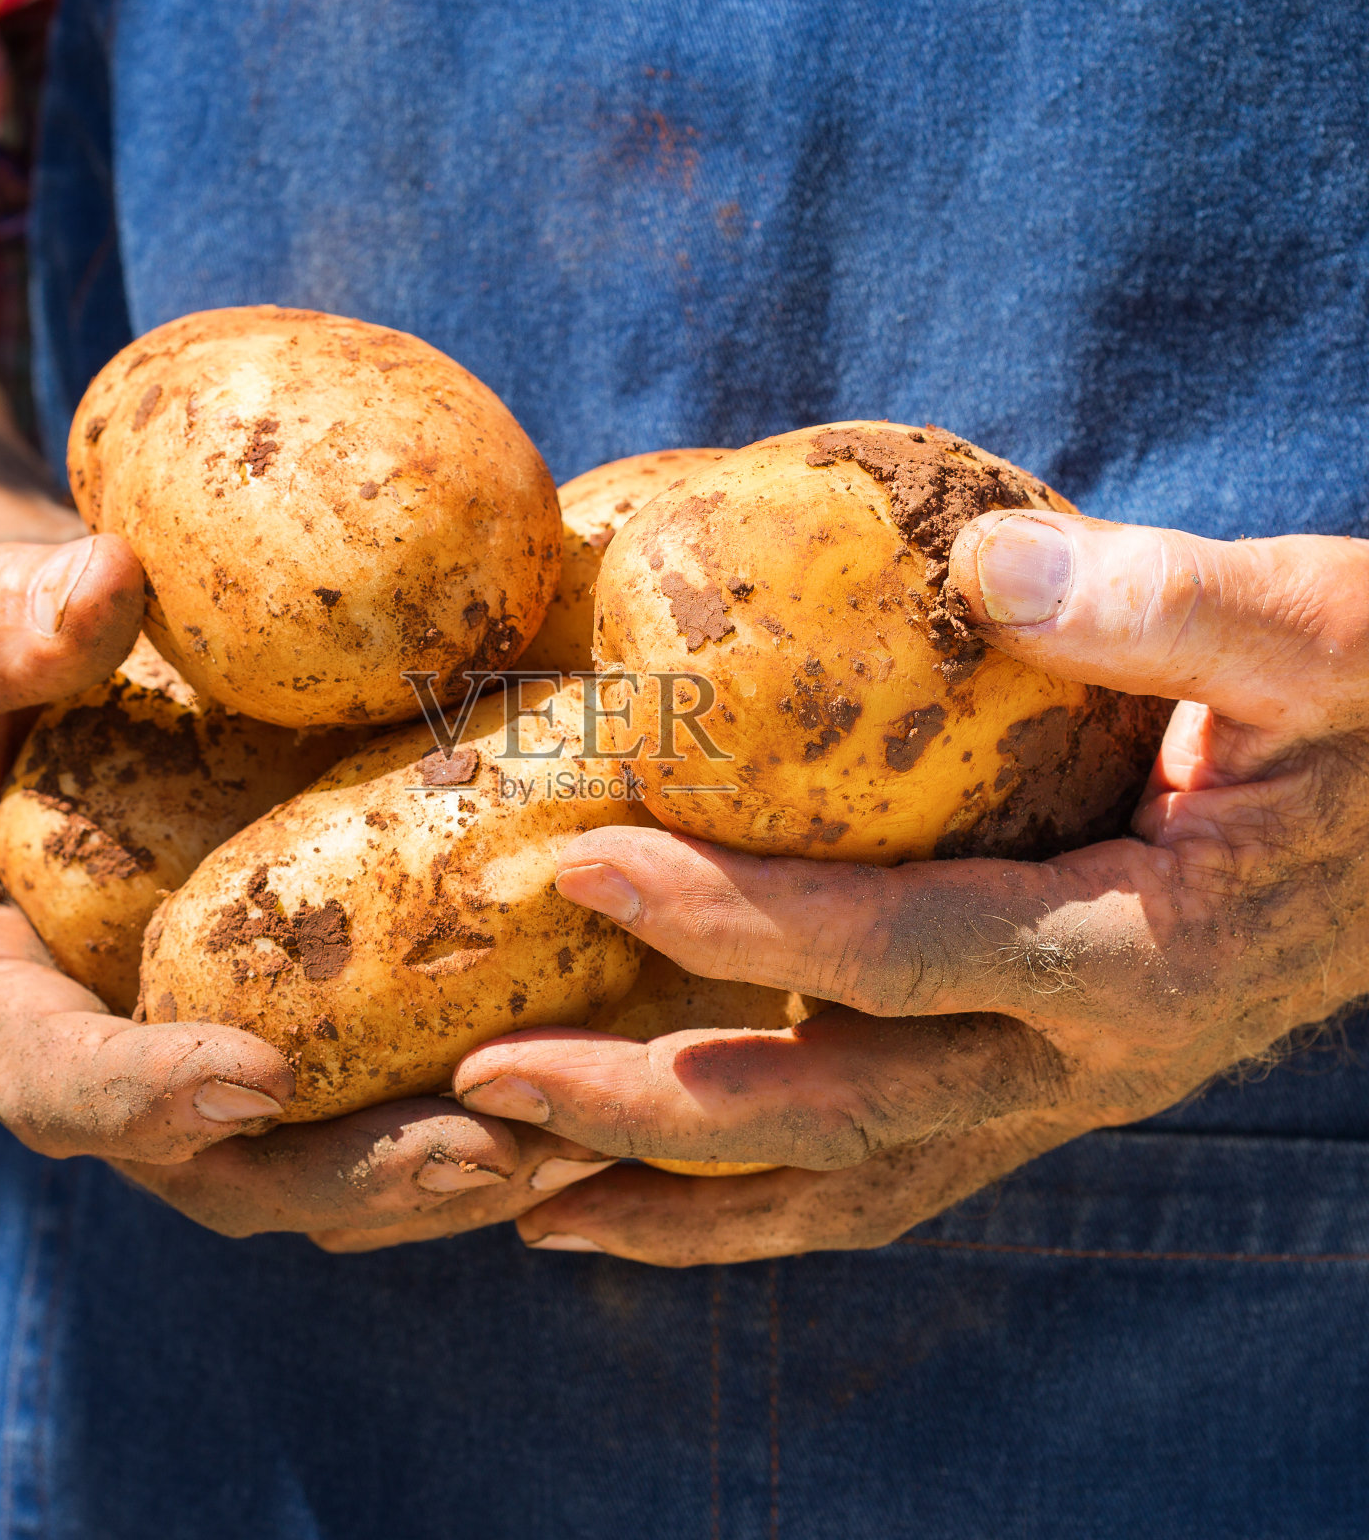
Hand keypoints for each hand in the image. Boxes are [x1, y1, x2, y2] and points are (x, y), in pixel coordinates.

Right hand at [0, 537, 608, 1245]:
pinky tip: (595, 1060)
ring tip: (583, 1131)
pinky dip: (485, 1092)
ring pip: (327, 1160)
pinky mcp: (300, 1024)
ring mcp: (211, 1057)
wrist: (50, 679)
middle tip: (489, 1149)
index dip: (144, 1099)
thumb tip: (105, 590)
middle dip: (357, 1171)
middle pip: (223, 1168)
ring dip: (452, 1166)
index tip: (255, 1076)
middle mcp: (106, 1065)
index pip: (48, 1081)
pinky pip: (387, 1089)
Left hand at [452, 512, 1368, 1263]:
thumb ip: (1170, 605)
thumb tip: (988, 564)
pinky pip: (878, 1167)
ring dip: (683, 1203)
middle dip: (652, 1107)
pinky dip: (756, 1195)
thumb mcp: (1319, 636)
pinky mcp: (1026, 1084)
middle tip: (482, 1085)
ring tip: (524, 1201)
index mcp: (1143, 950)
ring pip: (849, 1184)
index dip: (739, 920)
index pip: (906, 950)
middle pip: (841, 1115)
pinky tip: (647, 1187)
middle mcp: (1085, 1060)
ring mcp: (1052, 1092)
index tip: (579, 865)